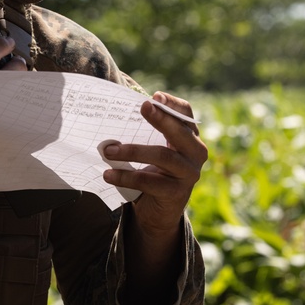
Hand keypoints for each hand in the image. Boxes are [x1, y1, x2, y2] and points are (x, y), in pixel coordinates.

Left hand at [102, 92, 207, 236]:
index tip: (155, 96)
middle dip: (161, 118)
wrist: (161, 209)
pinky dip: (126, 176)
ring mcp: (188, 173)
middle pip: (180, 132)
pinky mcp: (176, 193)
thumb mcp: (155, 147)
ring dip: (132, 151)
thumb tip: (117, 113)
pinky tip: (108, 174)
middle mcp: (195, 152)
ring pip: (163, 156)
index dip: (172, 103)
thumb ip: (146, 131)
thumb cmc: (155, 169)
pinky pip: (149, 181)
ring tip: (108, 151)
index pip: (186, 113)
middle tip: (143, 107)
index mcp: (190, 135)